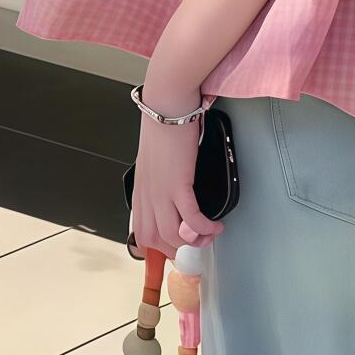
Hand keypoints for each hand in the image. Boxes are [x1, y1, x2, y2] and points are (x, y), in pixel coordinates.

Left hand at [131, 104, 221, 259]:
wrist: (167, 105)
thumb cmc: (162, 126)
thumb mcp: (153, 161)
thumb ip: (158, 182)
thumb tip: (170, 196)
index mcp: (140, 190)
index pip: (142, 233)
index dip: (159, 247)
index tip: (178, 247)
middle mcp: (147, 195)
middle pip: (155, 241)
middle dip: (178, 250)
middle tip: (196, 244)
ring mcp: (161, 192)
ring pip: (173, 236)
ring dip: (195, 242)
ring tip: (209, 234)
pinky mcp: (178, 184)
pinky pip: (191, 219)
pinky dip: (204, 228)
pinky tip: (214, 225)